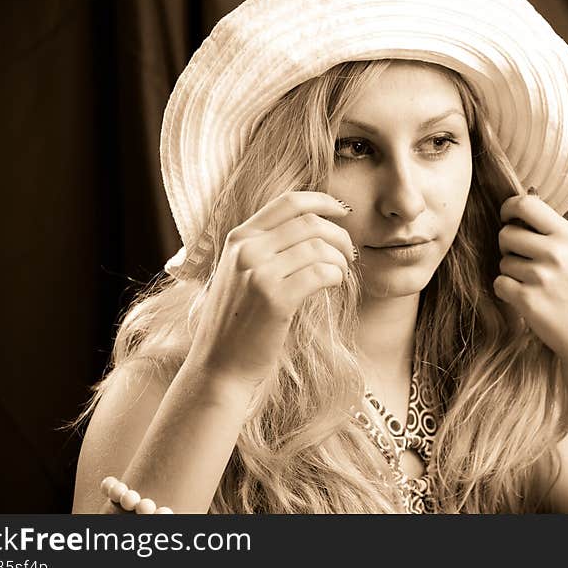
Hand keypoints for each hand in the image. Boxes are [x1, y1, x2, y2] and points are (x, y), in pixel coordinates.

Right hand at [186, 191, 355, 387]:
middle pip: (310, 223)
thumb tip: (311, 227)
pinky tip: (333, 285)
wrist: (219, 366)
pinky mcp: (275, 299)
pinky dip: (336, 276)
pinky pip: (321, 274)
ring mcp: (259, 273)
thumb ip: (264, 247)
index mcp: (239, 238)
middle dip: (339, 236)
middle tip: (349, 255)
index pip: (289, 202)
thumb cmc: (237, 322)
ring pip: (319, 248)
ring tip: (340, 274)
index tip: (342, 211)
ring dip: (340, 260)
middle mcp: (246, 250)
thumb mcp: (240, 273)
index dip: (322, 201)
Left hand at [494, 190, 567, 369]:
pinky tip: (527, 298)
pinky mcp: (527, 300)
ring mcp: (541, 277)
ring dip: (511, 272)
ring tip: (535, 285)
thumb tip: (517, 210)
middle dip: (508, 247)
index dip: (508, 208)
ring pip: (503, 261)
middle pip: (506, 234)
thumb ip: (552, 233)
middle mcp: (556, 253)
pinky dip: (507, 291)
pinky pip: (499, 283)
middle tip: (523, 261)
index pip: (526, 204)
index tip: (506, 217)